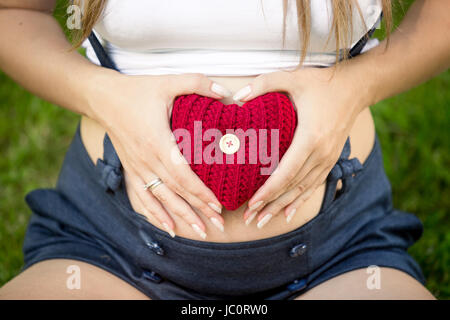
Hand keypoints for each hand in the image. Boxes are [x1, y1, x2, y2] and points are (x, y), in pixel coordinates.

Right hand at [89, 72, 231, 237]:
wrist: (103, 98)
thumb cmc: (137, 90)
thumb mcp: (168, 82)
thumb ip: (197, 83)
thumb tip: (225, 92)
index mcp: (157, 142)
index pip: (182, 175)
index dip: (200, 192)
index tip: (218, 205)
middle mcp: (146, 160)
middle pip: (175, 192)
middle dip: (197, 210)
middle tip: (218, 225)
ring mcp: (137, 168)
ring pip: (160, 199)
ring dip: (180, 217)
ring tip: (199, 232)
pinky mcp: (131, 170)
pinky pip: (141, 198)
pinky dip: (154, 214)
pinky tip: (167, 228)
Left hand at [232, 66, 369, 227]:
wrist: (354, 88)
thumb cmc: (320, 83)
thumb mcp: (291, 77)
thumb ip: (263, 84)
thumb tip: (236, 98)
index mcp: (310, 137)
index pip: (287, 171)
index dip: (269, 190)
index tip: (252, 203)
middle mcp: (321, 153)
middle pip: (292, 186)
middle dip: (270, 204)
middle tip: (249, 219)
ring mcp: (327, 159)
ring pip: (302, 190)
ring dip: (281, 207)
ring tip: (262, 222)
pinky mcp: (330, 160)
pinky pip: (314, 186)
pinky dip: (299, 201)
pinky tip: (287, 214)